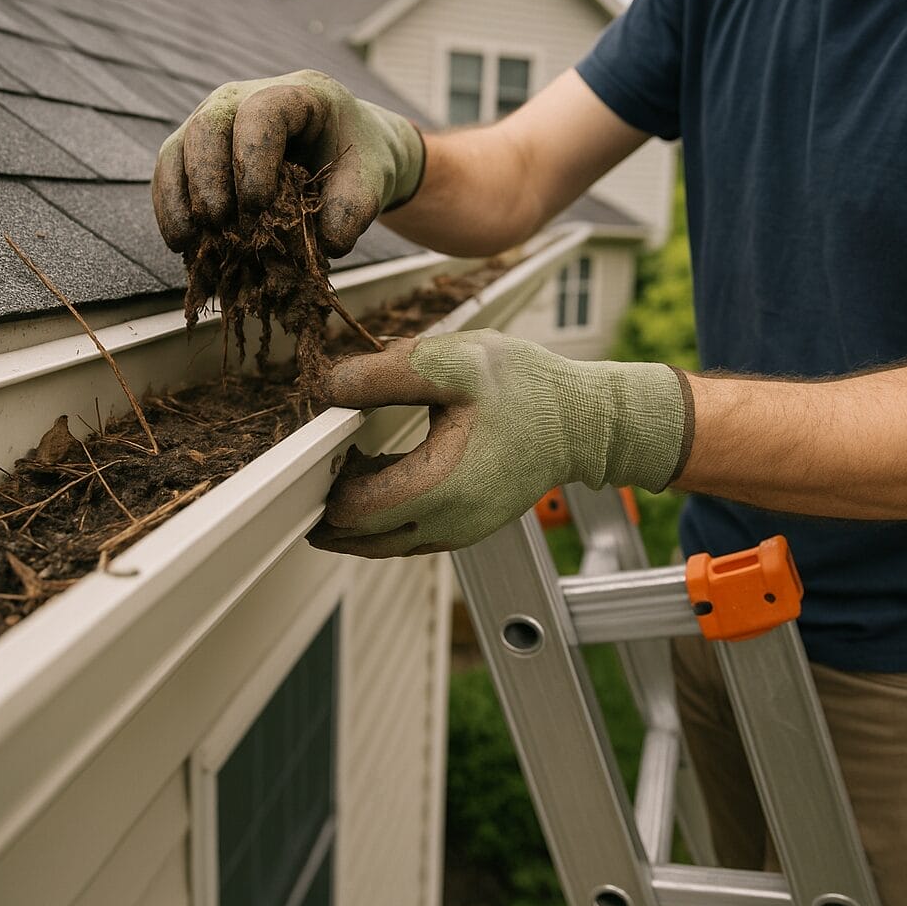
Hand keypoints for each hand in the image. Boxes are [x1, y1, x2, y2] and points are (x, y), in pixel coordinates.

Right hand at [151, 69, 424, 257]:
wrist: (345, 153)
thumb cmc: (357, 161)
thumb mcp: (371, 180)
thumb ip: (356, 208)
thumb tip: (329, 244)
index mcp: (296, 94)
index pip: (261, 113)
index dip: (253, 158)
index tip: (260, 205)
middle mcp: (244, 98)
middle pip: (208, 126)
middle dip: (208, 178)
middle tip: (219, 224)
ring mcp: (215, 122)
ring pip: (179, 147)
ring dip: (181, 197)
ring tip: (192, 241)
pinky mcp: (196, 150)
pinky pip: (169, 171)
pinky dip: (170, 206)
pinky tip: (182, 242)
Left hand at [307, 329, 690, 557]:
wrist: (588, 422)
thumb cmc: (528, 390)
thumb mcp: (452, 361)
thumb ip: (384, 373)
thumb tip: (330, 388)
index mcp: (438, 489)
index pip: (351, 510)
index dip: (323, 479)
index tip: (319, 443)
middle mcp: (446, 525)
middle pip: (359, 540)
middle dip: (330, 506)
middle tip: (318, 462)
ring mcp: (458, 534)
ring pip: (382, 544)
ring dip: (355, 515)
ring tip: (344, 466)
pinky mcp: (467, 529)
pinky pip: (408, 536)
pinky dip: (383, 516)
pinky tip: (378, 475)